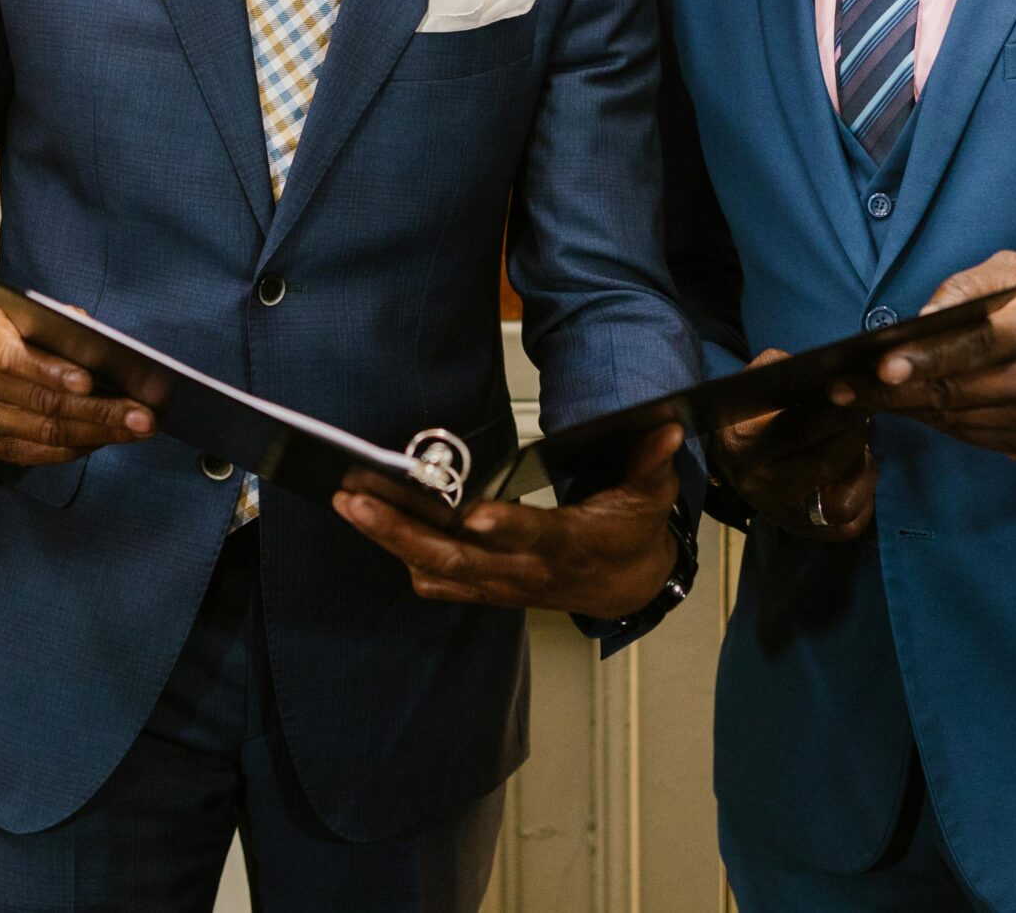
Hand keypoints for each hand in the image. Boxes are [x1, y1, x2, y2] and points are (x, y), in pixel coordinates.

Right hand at [0, 305, 153, 466]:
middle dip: (99, 410)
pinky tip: (114, 438)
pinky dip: (83, 446)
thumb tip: (106, 347)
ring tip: (140, 428)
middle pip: (41, 402)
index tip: (90, 382)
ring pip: (47, 432)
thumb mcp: (30, 313)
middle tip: (144, 414)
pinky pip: (44, 453)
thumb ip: (64, 324)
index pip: (14, 358)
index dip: (52, 372)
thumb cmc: (15, 331)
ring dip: (101, 433)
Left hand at [333, 424, 684, 619]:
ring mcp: (499, 584)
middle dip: (404, 531)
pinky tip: (369, 524)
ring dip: (389, 538)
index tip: (473, 515)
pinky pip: (435, 579)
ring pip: (436, 568)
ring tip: (349, 503)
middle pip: (459, 558)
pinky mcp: (484, 588)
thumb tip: (666, 427)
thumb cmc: (630, 533)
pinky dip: (400, 555)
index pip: (534, 537)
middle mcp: (526, 571)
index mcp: (568, 545)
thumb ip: (651, 462)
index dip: (505, 528)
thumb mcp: (652, 496)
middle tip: (360, 500)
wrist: (624, 585)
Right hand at [712, 350, 875, 539]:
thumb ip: (787, 369)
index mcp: (743, 445)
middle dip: (854, 435)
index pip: (799, 429)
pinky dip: (863, 496)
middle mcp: (759, 486)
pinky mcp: (803, 532)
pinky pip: (849, 524)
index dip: (838, 412)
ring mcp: (781, 515)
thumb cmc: (755, 414)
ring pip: (841, 501)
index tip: (860, 396)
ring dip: (861, 469)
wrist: (737, 459)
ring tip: (859, 447)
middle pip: (825, 464)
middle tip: (865, 415)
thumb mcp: (760, 384)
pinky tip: (856, 472)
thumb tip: (830, 367)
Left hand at [835, 252, 1015, 458]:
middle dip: (893, 391)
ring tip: (862, 393)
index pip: (976, 347)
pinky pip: (969, 436)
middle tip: (844, 385)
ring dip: (906, 408)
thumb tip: (920, 316)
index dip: (926, 359)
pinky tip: (908, 404)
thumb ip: (970, 285)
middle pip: (955, 392)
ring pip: (955, 420)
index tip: (882, 366)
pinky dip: (935, 420)